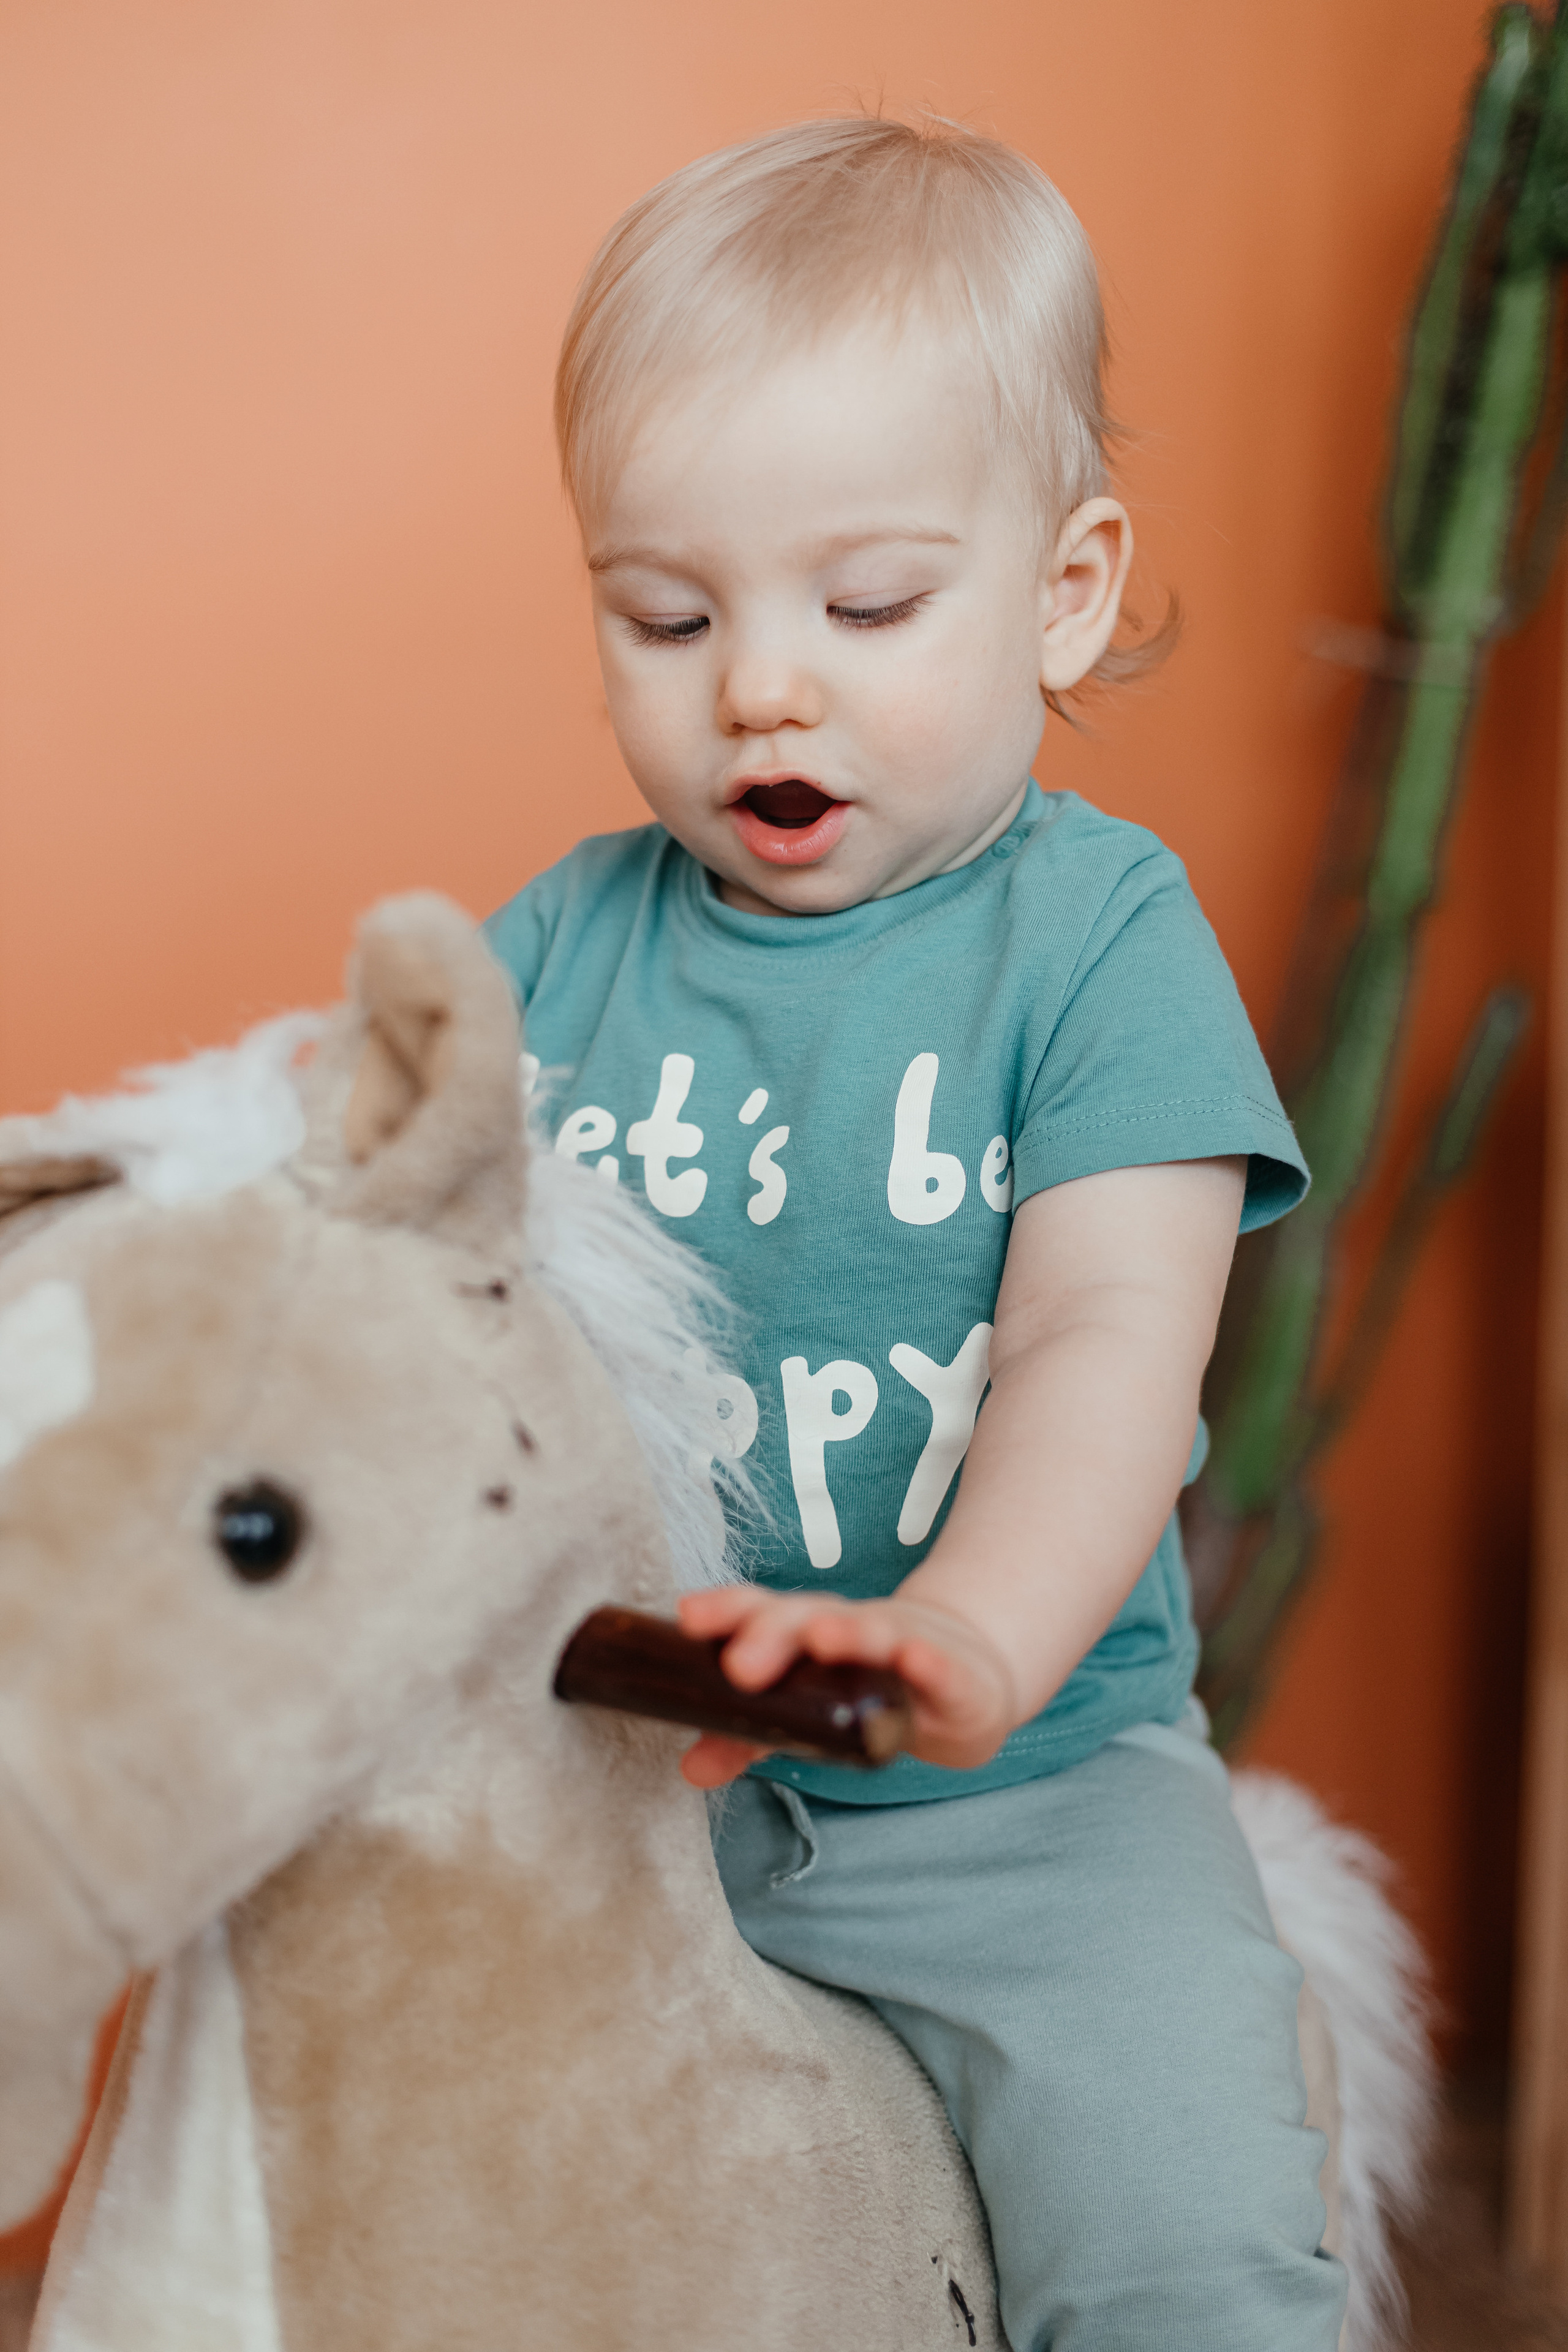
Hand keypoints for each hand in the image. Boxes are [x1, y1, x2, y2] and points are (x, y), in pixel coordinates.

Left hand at [675, 1585, 1018, 1786]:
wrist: (969, 1670)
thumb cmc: (875, 1686)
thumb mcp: (810, 1712)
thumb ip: (749, 1738)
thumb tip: (691, 1768)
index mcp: (809, 1631)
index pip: (762, 1614)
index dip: (727, 1612)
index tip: (688, 1618)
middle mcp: (853, 1627)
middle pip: (809, 1618)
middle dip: (773, 1633)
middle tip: (740, 1663)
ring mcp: (908, 1644)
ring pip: (875, 1631)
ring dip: (848, 1632)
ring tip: (822, 1638)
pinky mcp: (957, 1677)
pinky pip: (942, 1667)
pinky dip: (928, 1660)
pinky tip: (915, 1658)